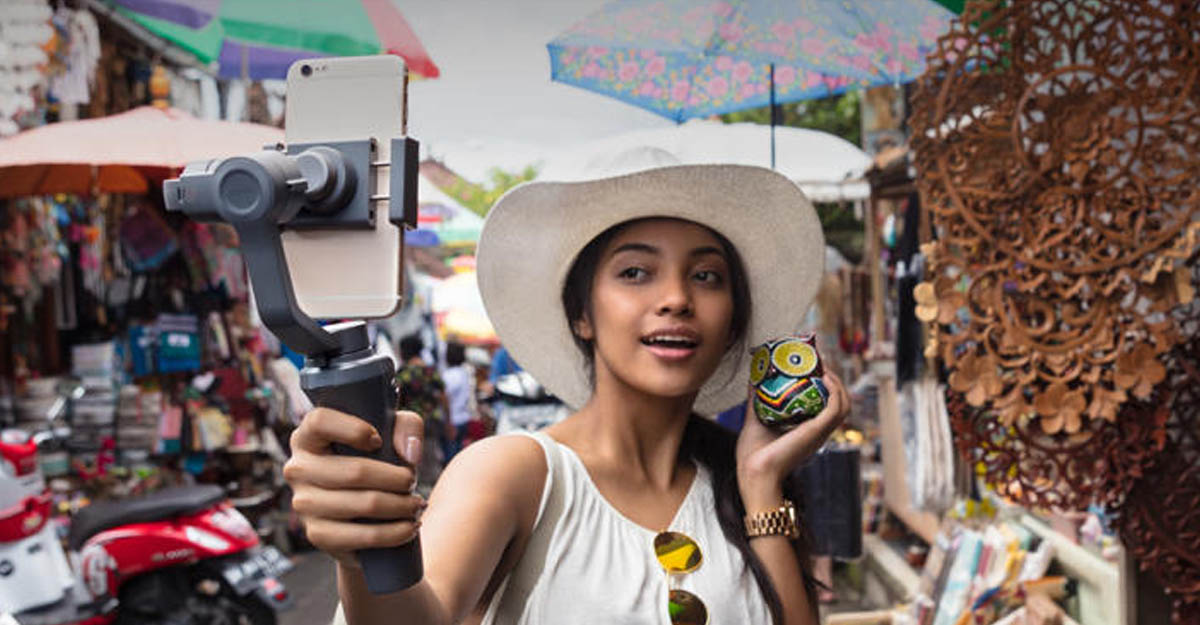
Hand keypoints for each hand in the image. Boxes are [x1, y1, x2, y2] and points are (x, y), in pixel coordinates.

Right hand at [283, 408, 425, 568]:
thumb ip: (406, 427)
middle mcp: (297, 468)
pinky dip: (393, 533)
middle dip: (396, 479)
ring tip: (417, 505)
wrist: (362, 509)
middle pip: (355, 472)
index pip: (320, 422)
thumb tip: (410, 456)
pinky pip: (361, 536)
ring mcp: (304, 504)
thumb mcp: (392, 431)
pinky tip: (409, 527)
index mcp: (307, 436)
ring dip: (400, 506)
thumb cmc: (376, 458)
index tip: (378, 440)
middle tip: (412, 482)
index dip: (354, 429)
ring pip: (363, 504)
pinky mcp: (317, 534)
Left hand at [735, 372, 849, 507]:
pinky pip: (836, 408)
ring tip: (825, 367)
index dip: (827, 386)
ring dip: (838, 382)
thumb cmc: (754, 454)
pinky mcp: (817, 432)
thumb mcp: (756, 418)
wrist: (754, 472)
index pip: (827, 406)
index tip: (816, 366)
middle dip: (834, 379)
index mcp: (808, 431)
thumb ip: (755, 399)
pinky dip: (835, 391)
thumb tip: (752, 378)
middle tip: (821, 361)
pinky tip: (825, 377)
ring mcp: (820, 433)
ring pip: (843, 404)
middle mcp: (818, 432)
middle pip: (839, 402)